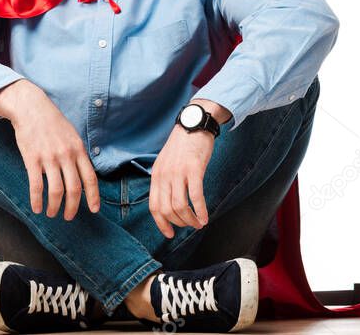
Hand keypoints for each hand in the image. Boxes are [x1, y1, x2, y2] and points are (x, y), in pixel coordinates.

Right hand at [0, 79, 99, 219]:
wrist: (31, 107)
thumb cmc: (52, 122)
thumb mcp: (72, 135)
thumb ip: (78, 154)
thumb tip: (82, 175)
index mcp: (78, 149)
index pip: (90, 178)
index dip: (93, 196)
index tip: (94, 210)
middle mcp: (66, 155)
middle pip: (74, 189)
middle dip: (72, 207)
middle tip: (68, 217)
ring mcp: (49, 158)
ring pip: (56, 190)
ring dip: (54, 207)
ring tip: (51, 213)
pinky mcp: (32, 159)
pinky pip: (36, 186)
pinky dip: (37, 200)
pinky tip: (36, 208)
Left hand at [149, 100, 228, 237]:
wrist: (194, 124)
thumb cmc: (183, 145)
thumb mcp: (166, 162)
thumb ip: (165, 180)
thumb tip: (168, 202)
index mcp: (156, 175)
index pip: (154, 206)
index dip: (161, 224)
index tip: (170, 234)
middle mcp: (164, 175)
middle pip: (166, 210)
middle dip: (179, 223)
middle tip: (189, 227)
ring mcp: (178, 172)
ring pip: (180, 206)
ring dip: (190, 220)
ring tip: (199, 224)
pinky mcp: (194, 169)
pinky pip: (196, 196)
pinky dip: (201, 211)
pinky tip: (206, 217)